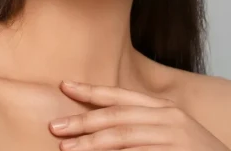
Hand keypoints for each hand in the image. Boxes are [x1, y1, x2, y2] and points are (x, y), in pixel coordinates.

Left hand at [48, 80, 230, 149]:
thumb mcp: (171, 134)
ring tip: (66, 149)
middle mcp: (169, 118)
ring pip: (122, 137)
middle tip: (56, 127)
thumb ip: (143, 127)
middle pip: (116, 116)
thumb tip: (102, 129)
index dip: (92, 91)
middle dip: (83, 121)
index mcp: (166, 109)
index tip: (65, 86)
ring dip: (90, 144)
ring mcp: (174, 137)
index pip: (122, 96)